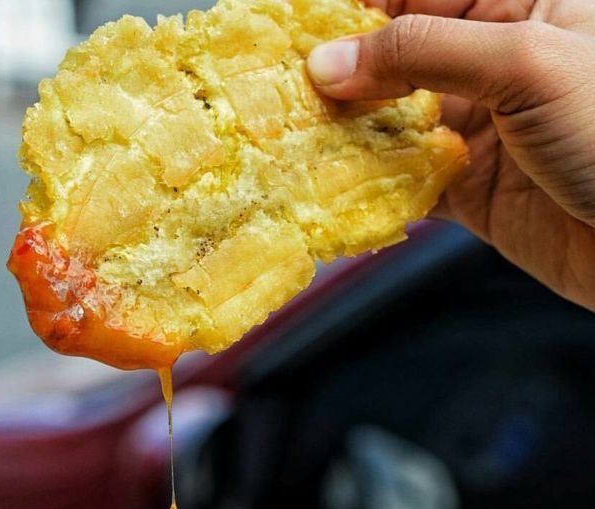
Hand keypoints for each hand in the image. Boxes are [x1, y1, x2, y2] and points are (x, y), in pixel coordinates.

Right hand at [307, 1, 594, 311]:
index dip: (355, 13)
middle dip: (340, 79)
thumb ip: (423, 53)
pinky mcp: (469, 190)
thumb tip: (330, 63)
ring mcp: (477, 130)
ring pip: (391, 125)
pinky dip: (371, 190)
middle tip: (282, 98)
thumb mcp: (525, 63)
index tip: (299, 37)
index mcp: (515, 6)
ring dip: (346, 138)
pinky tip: (338, 191)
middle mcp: (489, 65)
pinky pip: (405, 183)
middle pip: (393, 61)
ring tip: (295, 145)